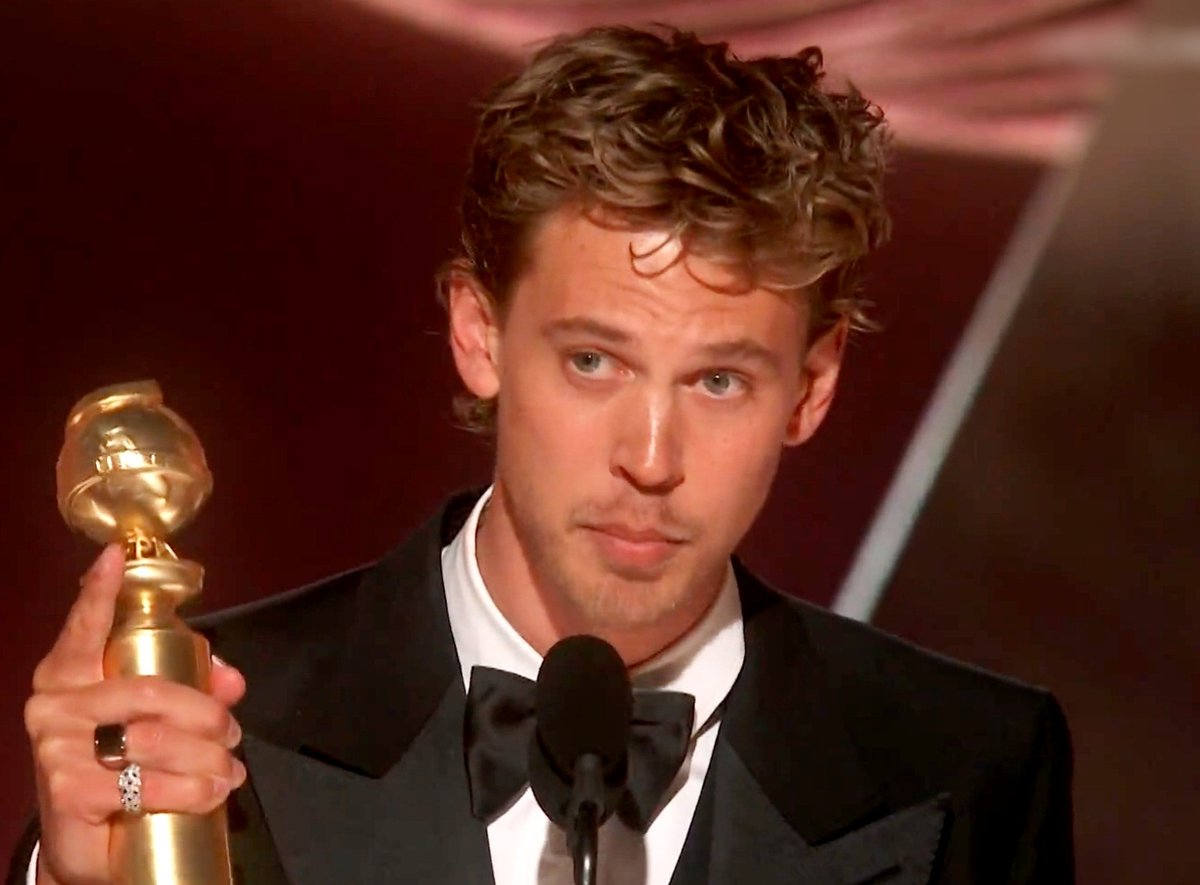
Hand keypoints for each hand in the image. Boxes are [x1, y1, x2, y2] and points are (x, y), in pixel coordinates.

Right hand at [24, 545, 247, 883]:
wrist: (84, 840)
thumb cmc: (118, 765)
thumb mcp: (153, 722)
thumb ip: (193, 690)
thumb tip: (232, 679)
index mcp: (68, 675)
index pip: (83, 628)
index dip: (100, 593)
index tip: (116, 556)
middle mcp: (55, 706)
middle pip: (150, 691)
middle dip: (205, 714)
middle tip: (232, 733)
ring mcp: (57, 749)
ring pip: (154, 739)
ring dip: (207, 757)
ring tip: (230, 770)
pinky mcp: (70, 793)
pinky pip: (147, 784)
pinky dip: (192, 790)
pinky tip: (211, 793)